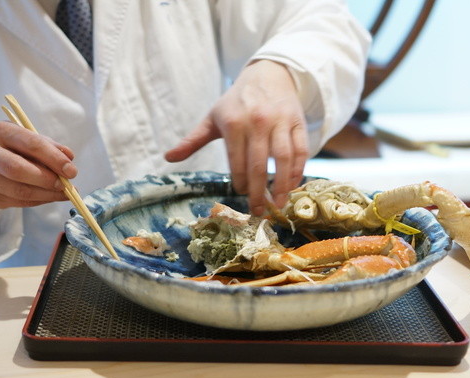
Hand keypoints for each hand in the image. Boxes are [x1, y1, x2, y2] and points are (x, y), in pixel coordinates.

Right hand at [0, 121, 77, 207]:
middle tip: (65, 185)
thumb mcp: (29, 138)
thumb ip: (50, 146)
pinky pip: (18, 202)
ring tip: (64, 193)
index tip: (72, 171)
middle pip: (19, 170)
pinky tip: (50, 196)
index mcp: (2, 132)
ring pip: (20, 191)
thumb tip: (69, 158)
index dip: (54, 159)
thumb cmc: (13, 147)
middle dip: (47, 180)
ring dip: (47, 194)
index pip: (31, 145)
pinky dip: (39, 201)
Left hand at [164, 60, 308, 215]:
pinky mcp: (298, 122)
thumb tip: (168, 158)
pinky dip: (298, 171)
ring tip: (278, 204)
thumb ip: (192, 140)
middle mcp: (257, 122)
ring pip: (284, 159)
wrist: (268, 74)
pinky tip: (292, 185)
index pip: (237, 162)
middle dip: (258, 193)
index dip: (240, 183)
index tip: (241, 194)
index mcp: (233, 123)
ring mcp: (280, 122)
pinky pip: (301, 151)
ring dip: (282, 186)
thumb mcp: (213, 117)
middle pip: (259, 165)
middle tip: (258, 211)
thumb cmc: (237, 102)